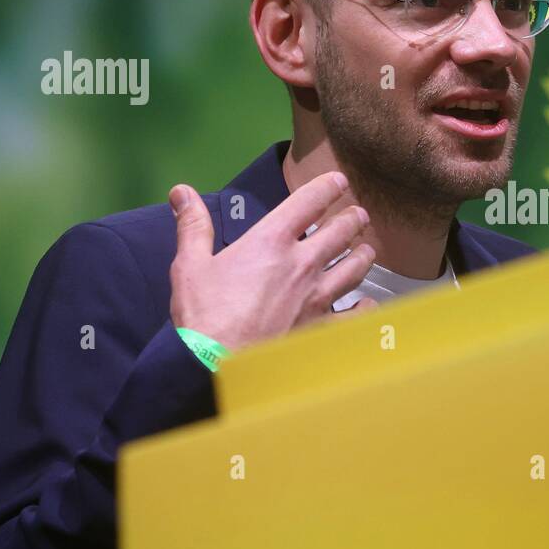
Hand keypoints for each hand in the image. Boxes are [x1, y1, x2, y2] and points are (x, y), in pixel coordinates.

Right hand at [167, 171, 376, 351]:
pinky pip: (357, 313)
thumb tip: (181, 192)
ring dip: (363, 255)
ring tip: (366, 250)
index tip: (339, 181)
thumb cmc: (204, 316)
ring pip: (355, 267)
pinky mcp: (324, 327)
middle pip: (342, 231)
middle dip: (353, 219)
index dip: (328, 186)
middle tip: (359, 215)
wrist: (217, 366)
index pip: (310, 201)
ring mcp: (318, 297)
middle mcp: (303, 264)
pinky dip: (365, 306)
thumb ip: (193, 226)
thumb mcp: (191, 265)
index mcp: (272, 242)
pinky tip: (366, 304)